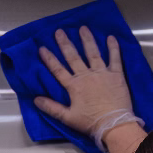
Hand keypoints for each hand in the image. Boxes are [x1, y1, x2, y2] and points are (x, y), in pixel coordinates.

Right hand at [32, 26, 139, 151]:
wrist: (114, 124)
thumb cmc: (91, 122)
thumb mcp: (68, 118)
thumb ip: (51, 108)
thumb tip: (36, 99)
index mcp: (74, 86)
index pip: (58, 70)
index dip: (49, 59)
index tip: (42, 48)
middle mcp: (86, 76)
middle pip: (73, 57)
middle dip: (65, 43)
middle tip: (59, 31)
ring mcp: (102, 73)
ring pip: (93, 53)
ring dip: (87, 40)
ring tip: (83, 28)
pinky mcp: (116, 75)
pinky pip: (115, 58)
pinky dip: (113, 47)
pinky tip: (111, 37)